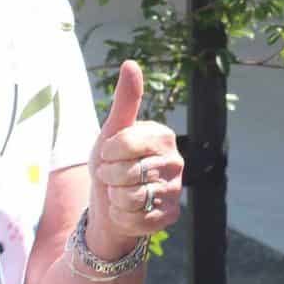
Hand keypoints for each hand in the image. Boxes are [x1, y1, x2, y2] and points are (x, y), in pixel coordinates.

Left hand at [86, 60, 183, 254]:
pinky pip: (138, 219)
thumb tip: (131, 63)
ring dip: (116, 198)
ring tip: (120, 193)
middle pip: (128, 173)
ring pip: (133, 198)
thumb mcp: (113, 130)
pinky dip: (123, 217)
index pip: (126, 144)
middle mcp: (176, 161)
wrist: (110, 202)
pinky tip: (127, 210)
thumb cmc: (111, 162)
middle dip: (110, 177)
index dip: (108, 153)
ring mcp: (176, 190)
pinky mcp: (171, 215)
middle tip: (113, 176)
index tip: (108, 154)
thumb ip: (125, 100)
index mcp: (163, 136)